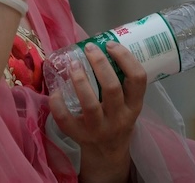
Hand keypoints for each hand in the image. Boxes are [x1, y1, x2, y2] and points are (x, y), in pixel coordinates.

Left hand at [49, 43, 145, 182]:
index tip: (111, 44)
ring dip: (80, 80)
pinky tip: (56, 91)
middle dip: (99, 64)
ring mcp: (99, 129)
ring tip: (72, 64)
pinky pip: (66, 119)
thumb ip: (119, 79)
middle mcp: (119, 118)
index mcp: (134, 106)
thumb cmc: (116, 118)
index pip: (138, 79)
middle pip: (112, 88)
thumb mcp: (127, 102)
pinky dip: (58, 103)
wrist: (107, 153)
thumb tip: (99, 42)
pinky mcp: (79, 136)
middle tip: (89, 48)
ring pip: (89, 104)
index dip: (125, 58)